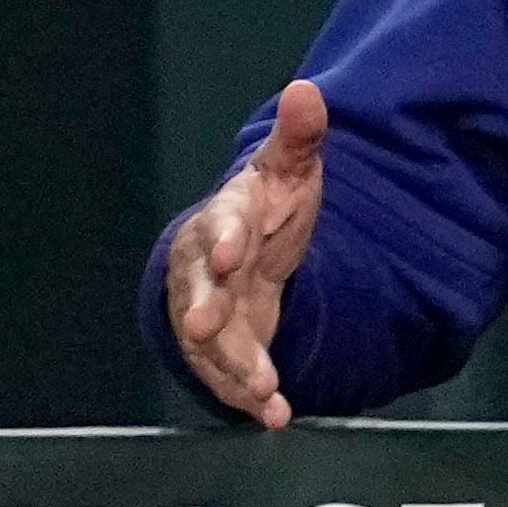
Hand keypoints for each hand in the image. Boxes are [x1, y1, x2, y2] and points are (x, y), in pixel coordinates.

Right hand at [162, 79, 328, 427]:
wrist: (240, 248)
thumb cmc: (266, 205)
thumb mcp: (289, 171)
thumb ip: (299, 138)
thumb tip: (307, 90)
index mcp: (226, 219)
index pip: (223, 224)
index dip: (226, 236)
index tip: (235, 251)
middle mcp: (206, 268)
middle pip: (200, 290)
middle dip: (203, 309)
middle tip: (206, 328)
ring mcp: (209, 310)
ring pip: (212, 342)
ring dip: (234, 366)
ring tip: (264, 391)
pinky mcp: (221, 346)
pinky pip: (227, 373)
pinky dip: (246, 395)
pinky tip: (275, 416)